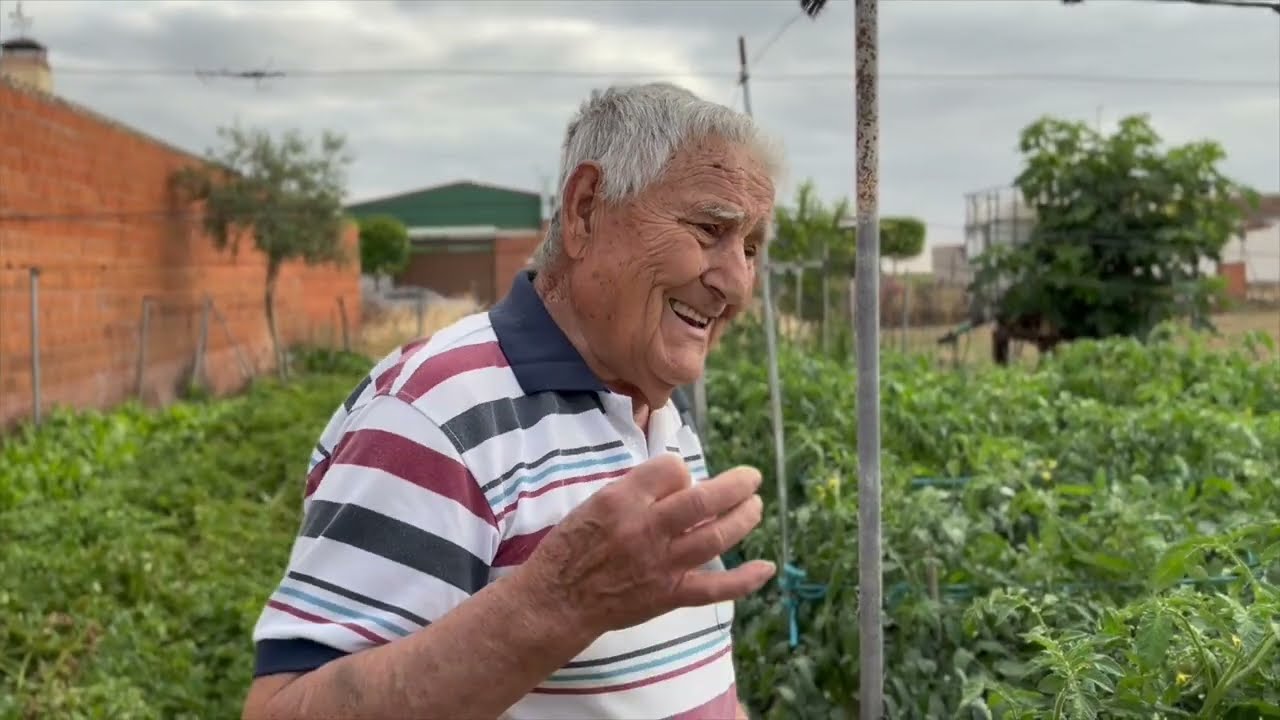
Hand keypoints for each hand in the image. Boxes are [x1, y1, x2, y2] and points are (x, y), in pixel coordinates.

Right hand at [517, 453, 775, 636]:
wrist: (558, 599)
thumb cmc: (573, 546)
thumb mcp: (595, 501)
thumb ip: (638, 490)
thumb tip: (682, 481)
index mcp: (622, 500)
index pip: (671, 470)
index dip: (683, 470)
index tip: (682, 477)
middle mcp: (645, 529)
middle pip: (702, 501)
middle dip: (735, 485)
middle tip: (752, 477)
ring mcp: (660, 564)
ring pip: (715, 538)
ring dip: (743, 519)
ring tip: (756, 506)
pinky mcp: (668, 594)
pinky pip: (713, 588)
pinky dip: (744, 580)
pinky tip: (767, 567)